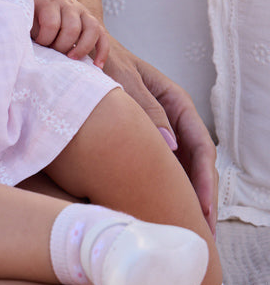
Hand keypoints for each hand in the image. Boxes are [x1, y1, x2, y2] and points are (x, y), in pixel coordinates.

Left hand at [31, 0, 108, 67]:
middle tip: (54, 52)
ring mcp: (84, 12)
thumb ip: (31, 31)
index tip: (39, 43)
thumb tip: (33, 52)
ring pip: (92, 29)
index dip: (45, 39)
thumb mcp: (28, 17)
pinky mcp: (93, 21)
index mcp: (50, 2)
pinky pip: (103, 36)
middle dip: (62, 46)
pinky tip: (97, 66)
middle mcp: (69, 5)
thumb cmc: (36, 13)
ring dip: (83, 48)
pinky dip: (102, 52)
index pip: (52, 24)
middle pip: (73, 28)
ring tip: (72, 59)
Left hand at [103, 35, 218, 233]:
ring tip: (184, 234)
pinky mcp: (139, 139)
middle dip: (201, 200)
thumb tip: (169, 146)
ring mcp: (158, 130)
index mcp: (176, 101)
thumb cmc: (102, 59)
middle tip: (201, 236)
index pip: (202, 147)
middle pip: (196, 165)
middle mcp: (172, 118)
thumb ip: (146, 108)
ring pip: (179, 170)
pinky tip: (155, 213)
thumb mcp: (124, 79)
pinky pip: (157, 167)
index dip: (204, 181)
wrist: (78, 48)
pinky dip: (161, 190)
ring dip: (183, 200)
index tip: (203, 210)